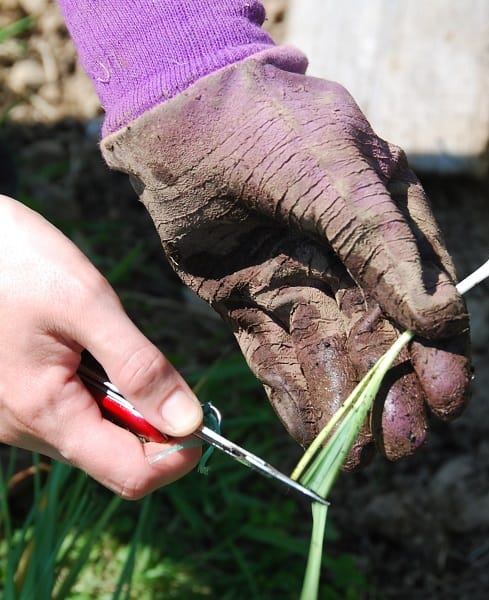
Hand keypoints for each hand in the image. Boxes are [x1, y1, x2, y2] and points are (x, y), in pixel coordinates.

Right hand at [0, 195, 202, 497]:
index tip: (203, 419)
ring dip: (129, 401)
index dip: (178, 455)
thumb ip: (140, 367)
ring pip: (99, 432)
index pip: (129, 474)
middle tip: (161, 369)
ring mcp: (22, 414)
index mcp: (45, 413)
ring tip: (114, 345)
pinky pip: (77, 409)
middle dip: (155, 423)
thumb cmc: (17, 262)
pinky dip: (105, 388)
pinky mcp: (23, 396)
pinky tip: (93, 346)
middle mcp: (28, 428)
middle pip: (117, 455)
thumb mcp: (88, 306)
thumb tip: (189, 421)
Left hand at [100, 51, 470, 467]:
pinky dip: (291, 394)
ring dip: (345, 405)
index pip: (427, 295)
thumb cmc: (263, 125)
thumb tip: (439, 318)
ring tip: (358, 455)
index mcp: (387, 220)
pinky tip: (310, 433)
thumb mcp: (334, 169)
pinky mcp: (248, 300)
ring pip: (328, 355)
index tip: (449, 400)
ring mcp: (296, 282)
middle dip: (393, 392)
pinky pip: (273, 355)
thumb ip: (382, 240)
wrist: (176, 118)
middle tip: (404, 443)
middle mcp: (347, 259)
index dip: (442, 351)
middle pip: (379, 337)